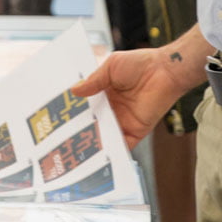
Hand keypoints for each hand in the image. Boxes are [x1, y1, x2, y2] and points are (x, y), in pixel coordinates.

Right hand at [70, 47, 193, 148]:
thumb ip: (94, 80)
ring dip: (92, 144)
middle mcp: (110, 109)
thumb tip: (73, 91)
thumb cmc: (140, 63)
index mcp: (102, 93)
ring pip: (103, 137)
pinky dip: (112, 152)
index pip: (83, 107)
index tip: (56, 118)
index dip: (71, 112)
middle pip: (91, 124)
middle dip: (78, 131)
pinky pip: (121, 146)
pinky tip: (98, 158)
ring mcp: (122, 122)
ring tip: (73, 152)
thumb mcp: (111, 66)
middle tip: (59, 139)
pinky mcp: (134, 131)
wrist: (166, 71)